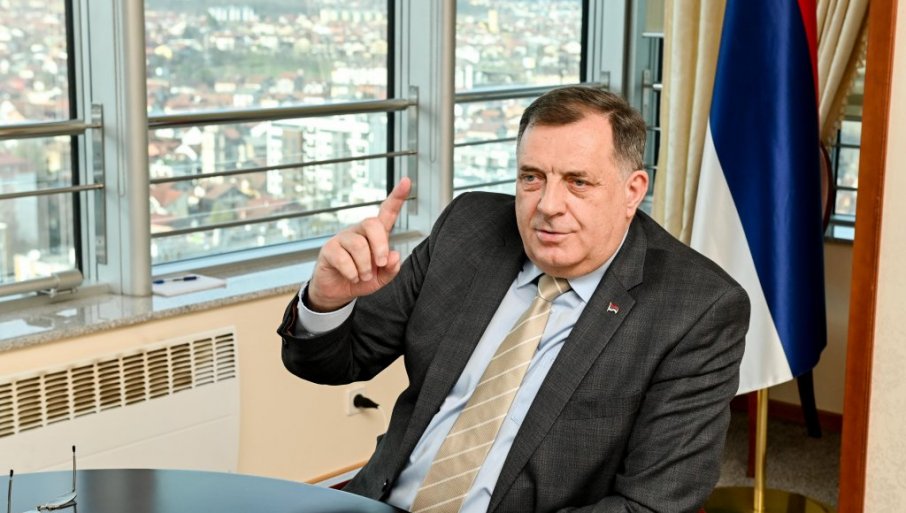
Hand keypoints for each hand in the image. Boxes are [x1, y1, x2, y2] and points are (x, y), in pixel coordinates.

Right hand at [306, 178, 411, 311]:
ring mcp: (342, 239)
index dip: (397, 197)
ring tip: (363, 276)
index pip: (387, 212)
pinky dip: (352, 272)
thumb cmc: (361, 279)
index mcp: (375, 235)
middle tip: (381, 263)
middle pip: (372, 223)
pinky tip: (352, 277)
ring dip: (365, 266)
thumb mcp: (382, 278)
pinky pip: (343, 258)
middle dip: (380, 245)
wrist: (337, 292)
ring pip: (358, 245)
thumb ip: (392, 269)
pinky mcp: (329, 249)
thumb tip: (395, 255)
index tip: (406, 181)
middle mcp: (359, 232)